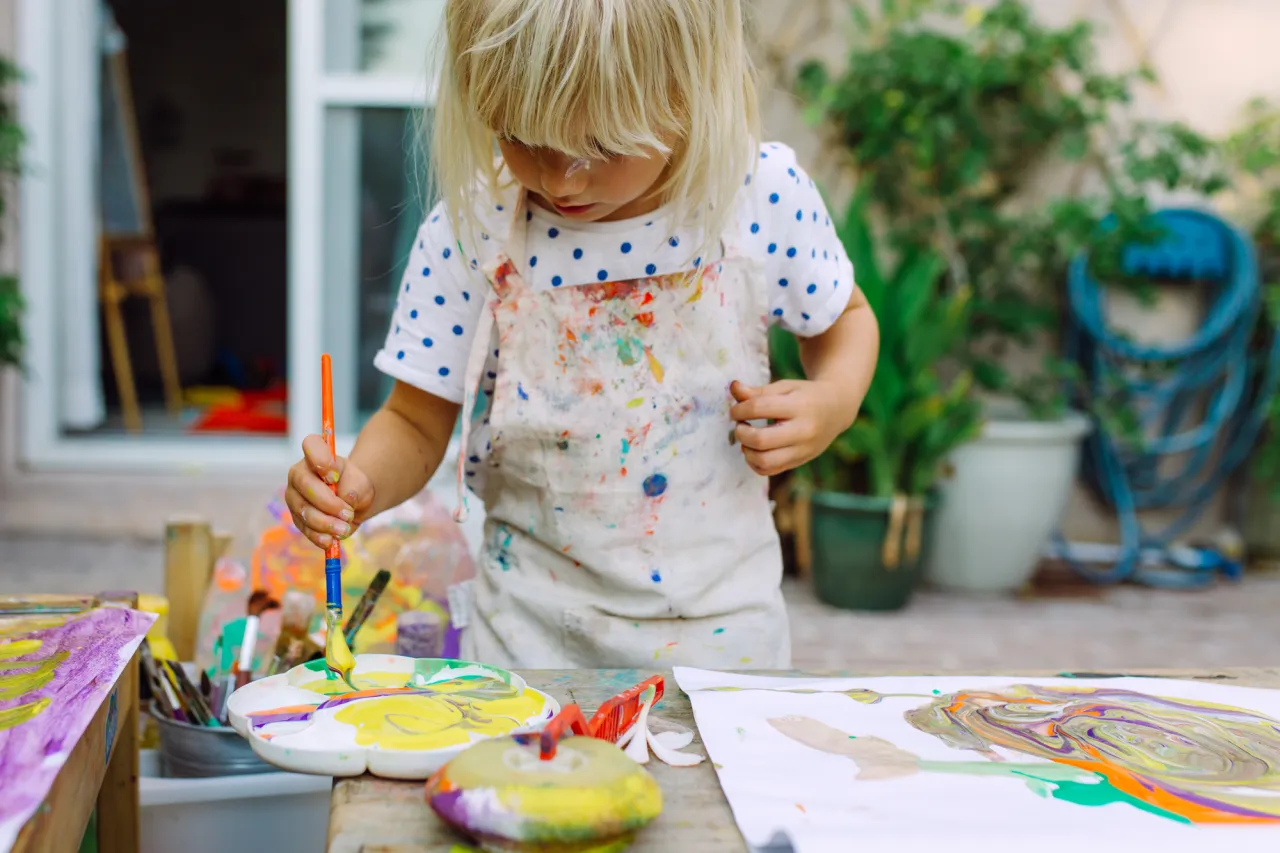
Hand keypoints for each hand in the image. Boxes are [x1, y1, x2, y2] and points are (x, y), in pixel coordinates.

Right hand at [284, 435, 375, 548]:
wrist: (352, 501)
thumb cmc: (354, 485)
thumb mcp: (361, 482)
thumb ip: (356, 487)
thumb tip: (346, 498)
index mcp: (315, 454)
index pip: (311, 445)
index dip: (320, 459)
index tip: (334, 475)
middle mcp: (299, 473)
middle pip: (305, 485)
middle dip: (328, 502)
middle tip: (348, 513)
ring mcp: (295, 496)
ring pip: (304, 510)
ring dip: (325, 523)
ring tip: (344, 529)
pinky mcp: (297, 517)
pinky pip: (305, 528)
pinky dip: (319, 536)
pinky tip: (331, 541)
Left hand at [729, 380, 855, 476]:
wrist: (837, 409)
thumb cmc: (805, 395)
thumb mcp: (785, 387)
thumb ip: (758, 391)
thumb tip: (733, 387)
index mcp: (800, 406)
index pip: (759, 408)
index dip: (740, 409)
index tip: (736, 409)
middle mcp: (804, 431)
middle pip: (760, 440)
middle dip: (741, 432)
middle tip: (740, 425)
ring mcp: (803, 450)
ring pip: (764, 461)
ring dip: (746, 450)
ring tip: (746, 438)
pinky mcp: (799, 462)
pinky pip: (769, 471)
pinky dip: (754, 463)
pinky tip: (754, 449)